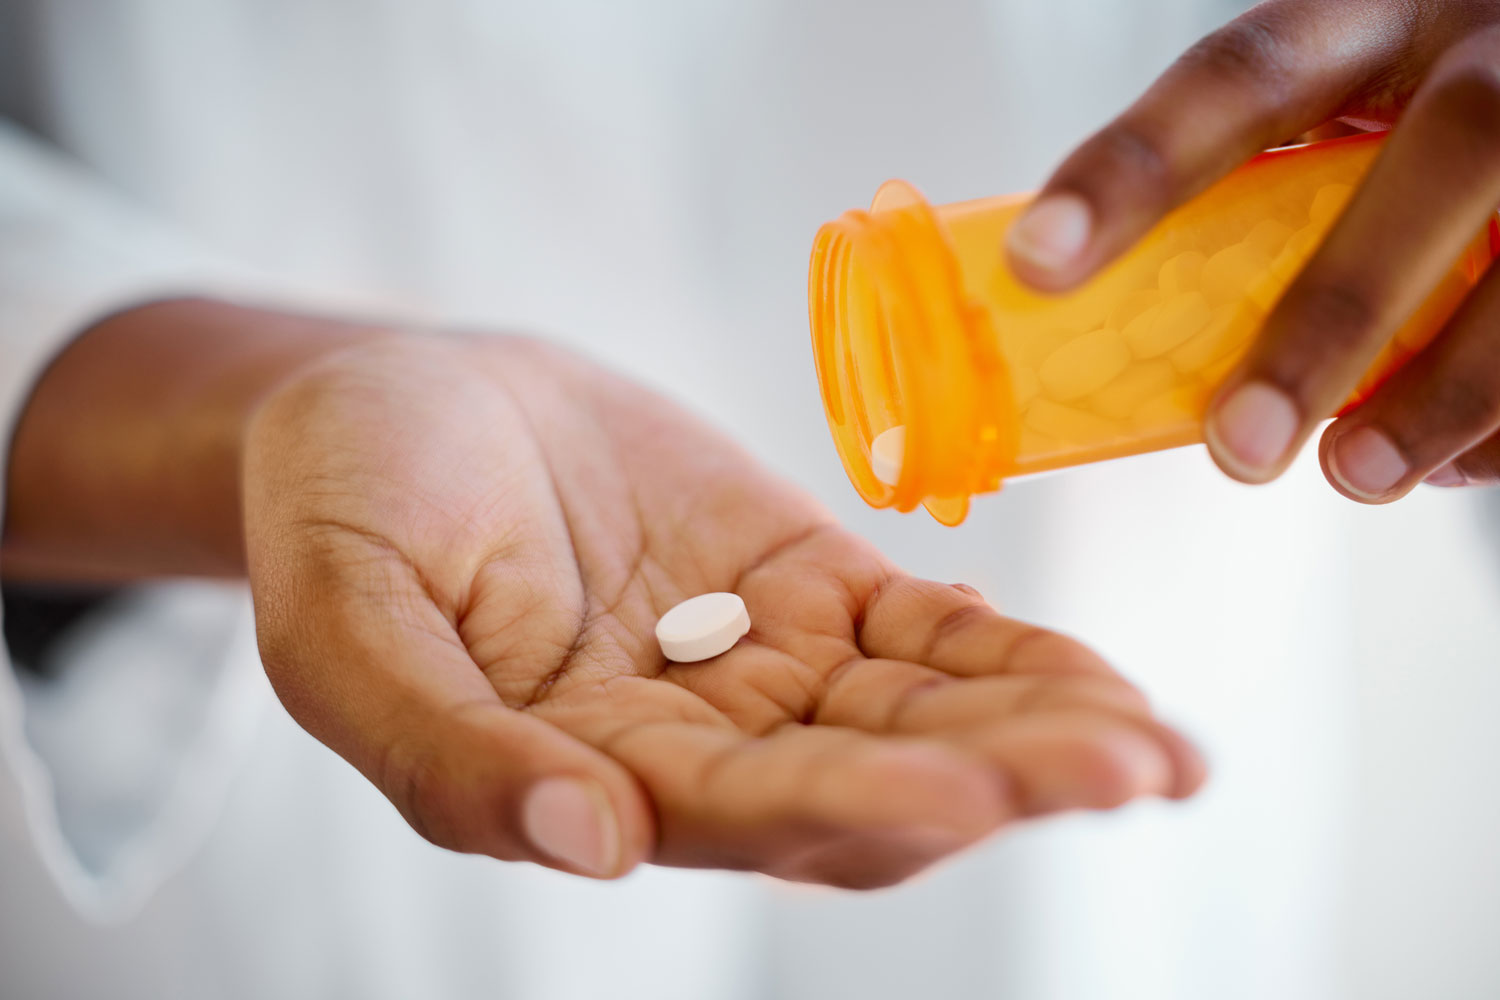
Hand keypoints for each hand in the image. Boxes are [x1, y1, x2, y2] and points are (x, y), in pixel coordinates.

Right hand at [243, 328, 1203, 887]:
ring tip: (1158, 749)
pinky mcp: (803, 584)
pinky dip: (1005, 653)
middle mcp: (688, 747)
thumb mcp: (345, 624)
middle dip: (995, 781)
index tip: (962, 790)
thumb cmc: (343, 507)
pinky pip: (921, 633)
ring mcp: (756, 665)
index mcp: (580, 778)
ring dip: (1033, 731)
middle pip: (862, 785)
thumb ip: (446, 747)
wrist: (405, 401)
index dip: (848, 800)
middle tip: (1124, 771)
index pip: (736, 814)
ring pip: (915, 716)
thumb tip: (593, 846)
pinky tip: (1098, 679)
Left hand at [1005, 0, 1499, 499]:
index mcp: (1374, 15)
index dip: (1137, 165)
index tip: (1041, 259)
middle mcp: (1493, 46)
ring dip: (1443, 390)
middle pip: (1445, 151)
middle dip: (1336, 313)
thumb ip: (1252, 196)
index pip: (1243, 72)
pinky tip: (1450, 464)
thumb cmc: (1409, 133)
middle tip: (1238, 444)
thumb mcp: (1339, 118)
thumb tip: (1107, 341)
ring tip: (1353, 475)